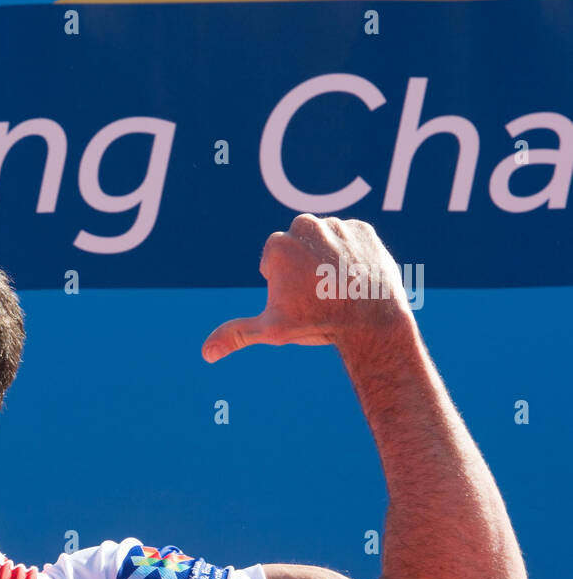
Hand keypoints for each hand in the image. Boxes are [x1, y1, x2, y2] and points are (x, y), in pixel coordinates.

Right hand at [201, 214, 411, 362]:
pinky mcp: (363, 229)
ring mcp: (337, 225)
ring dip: (327, 259)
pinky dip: (352, 255)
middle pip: (297, 248)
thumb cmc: (318, 324)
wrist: (372, 320)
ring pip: (324, 243)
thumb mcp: (272, 330)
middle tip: (319, 293)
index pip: (274, 263)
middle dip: (303, 267)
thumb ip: (236, 335)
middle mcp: (305, 227)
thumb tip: (206, 353)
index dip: (285, 286)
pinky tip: (356, 277)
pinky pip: (350, 240)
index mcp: (278, 245)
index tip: (301, 299)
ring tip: (338, 287)